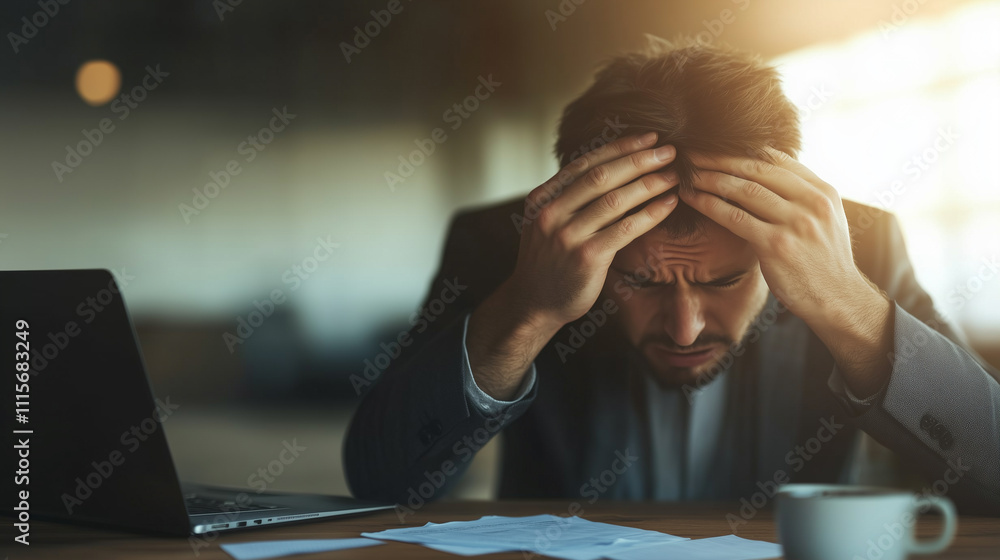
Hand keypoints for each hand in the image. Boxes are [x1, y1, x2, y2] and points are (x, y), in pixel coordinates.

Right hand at [466, 133, 680, 398]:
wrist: (534, 303)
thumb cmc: (549, 260)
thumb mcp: (548, 221)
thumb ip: (570, 197)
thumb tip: (615, 168)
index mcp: (542, 197)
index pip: (585, 163)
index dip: (620, 148)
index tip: (648, 138)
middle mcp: (551, 212)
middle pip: (602, 176)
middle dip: (639, 160)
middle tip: (669, 151)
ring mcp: (567, 235)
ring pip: (615, 200)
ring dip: (649, 184)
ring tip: (673, 176)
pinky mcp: (586, 257)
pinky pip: (625, 229)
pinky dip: (650, 214)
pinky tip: (668, 204)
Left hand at [679, 148, 892, 394]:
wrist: (838, 300)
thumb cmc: (824, 261)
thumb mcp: (825, 219)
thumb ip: (801, 195)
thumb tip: (768, 173)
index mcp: (822, 191)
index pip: (777, 159)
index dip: (743, 149)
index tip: (716, 145)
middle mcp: (811, 201)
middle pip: (757, 169)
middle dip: (720, 159)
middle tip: (693, 153)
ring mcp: (795, 223)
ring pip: (744, 190)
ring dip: (710, 179)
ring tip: (687, 174)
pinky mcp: (777, 245)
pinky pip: (735, 217)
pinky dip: (709, 204)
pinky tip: (692, 198)